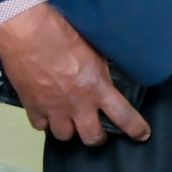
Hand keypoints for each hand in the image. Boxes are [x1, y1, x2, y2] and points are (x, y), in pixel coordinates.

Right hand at [0, 3, 148, 145]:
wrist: (29, 34)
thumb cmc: (64, 35)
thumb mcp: (95, 52)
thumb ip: (101, 72)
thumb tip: (106, 79)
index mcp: (98, 88)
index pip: (123, 116)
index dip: (135, 129)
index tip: (141, 134)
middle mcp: (77, 104)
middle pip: (91, 137)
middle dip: (97, 137)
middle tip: (97, 130)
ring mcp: (53, 108)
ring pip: (64, 136)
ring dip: (70, 130)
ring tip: (71, 120)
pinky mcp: (32, 107)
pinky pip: (40, 126)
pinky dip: (45, 122)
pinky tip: (48, 113)